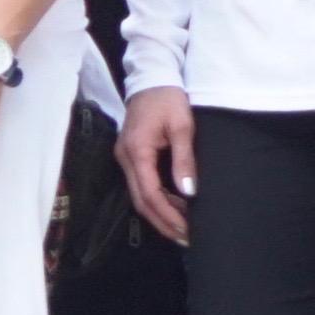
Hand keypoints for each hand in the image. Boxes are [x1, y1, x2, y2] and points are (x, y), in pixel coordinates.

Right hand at [117, 85, 196, 244]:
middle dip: (163, 222)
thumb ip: (184, 160)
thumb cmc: (168, 99)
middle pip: (141, 201)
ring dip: (160, 214)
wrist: (151, 77)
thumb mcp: (182, 126)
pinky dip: (157, 200)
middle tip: (187, 238)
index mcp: (137, 151)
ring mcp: (124, 157)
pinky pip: (141, 185)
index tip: (187, 230)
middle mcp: (125, 157)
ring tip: (184, 228)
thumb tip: (189, 192)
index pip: (150, 194)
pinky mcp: (130, 155)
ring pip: (139, 196)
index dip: (169, 215)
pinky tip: (175, 207)